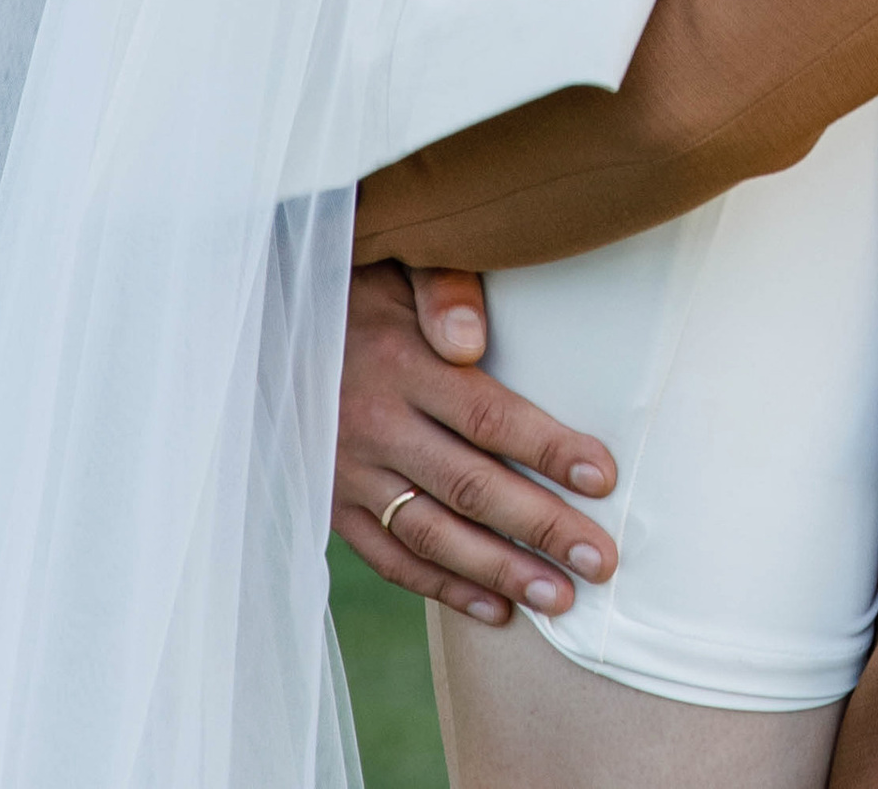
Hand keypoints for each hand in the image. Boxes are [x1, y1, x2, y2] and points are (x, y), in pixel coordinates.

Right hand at [332, 260, 618, 626]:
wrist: (273, 327)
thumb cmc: (361, 290)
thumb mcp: (400, 268)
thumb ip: (443, 290)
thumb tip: (472, 339)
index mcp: (399, 364)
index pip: (487, 416)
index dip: (548, 449)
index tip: (604, 477)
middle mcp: (375, 427)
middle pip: (470, 487)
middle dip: (541, 527)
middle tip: (600, 560)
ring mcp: (350, 475)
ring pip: (434, 535)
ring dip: (500, 572)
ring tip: (560, 599)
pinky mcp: (334, 507)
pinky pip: (392, 560)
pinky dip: (444, 591)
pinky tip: (497, 610)